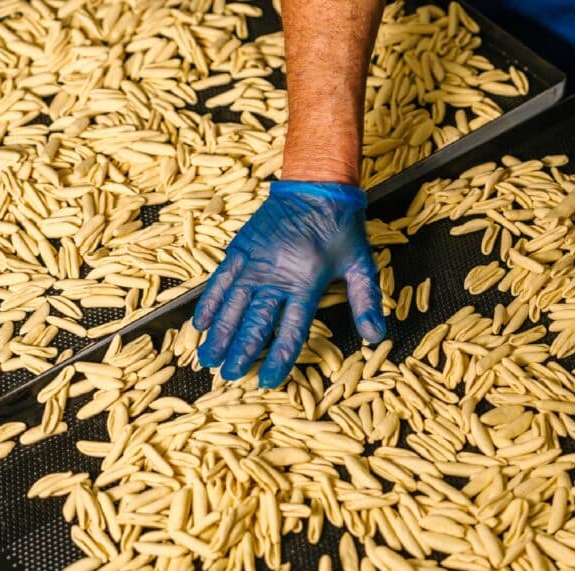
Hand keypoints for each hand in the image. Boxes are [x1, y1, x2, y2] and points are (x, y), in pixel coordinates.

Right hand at [192, 181, 384, 387]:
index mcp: (306, 281)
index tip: (267, 380)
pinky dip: (209, 303)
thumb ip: (366, 301)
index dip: (278, 358)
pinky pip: (219, 281)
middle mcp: (276, 274)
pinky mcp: (240, 249)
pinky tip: (199, 324)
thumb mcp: (360, 264)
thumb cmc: (341, 228)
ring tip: (208, 359)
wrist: (315, 185)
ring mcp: (254, 262)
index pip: (290, 329)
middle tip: (229, 375)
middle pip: (254, 322)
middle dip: (240, 351)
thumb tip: (375, 336)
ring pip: (231, 305)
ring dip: (218, 334)